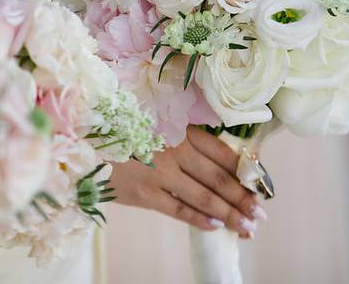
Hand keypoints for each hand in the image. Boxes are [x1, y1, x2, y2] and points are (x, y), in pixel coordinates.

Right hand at [109, 127, 265, 237]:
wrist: (86, 139)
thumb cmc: (125, 128)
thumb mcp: (159, 121)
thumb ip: (186, 136)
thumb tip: (223, 159)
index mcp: (181, 129)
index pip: (223, 153)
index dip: (246, 171)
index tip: (262, 185)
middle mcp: (174, 150)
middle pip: (219, 178)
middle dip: (243, 198)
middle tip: (260, 213)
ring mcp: (160, 173)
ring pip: (204, 197)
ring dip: (229, 213)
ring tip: (246, 226)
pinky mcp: (145, 193)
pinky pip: (178, 210)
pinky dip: (199, 219)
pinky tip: (216, 227)